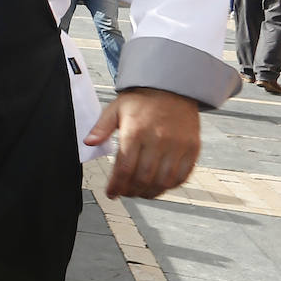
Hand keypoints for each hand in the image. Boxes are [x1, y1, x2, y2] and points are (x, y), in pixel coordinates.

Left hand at [84, 87, 200, 199]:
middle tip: (125, 193)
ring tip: (140, 192)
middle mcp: (158, 140)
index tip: (111, 193)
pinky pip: (183, 176)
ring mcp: (177, 145)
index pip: (124, 167)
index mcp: (135, 131)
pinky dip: (170, 186)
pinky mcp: (192, 148)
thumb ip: (101, 128)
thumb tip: (88, 142)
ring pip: (163, 181)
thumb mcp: (115, 109)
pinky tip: (159, 185)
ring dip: (150, 192)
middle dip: (131, 191)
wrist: (171, 87)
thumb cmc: (141, 100)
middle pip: (144, 178)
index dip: (116, 185)